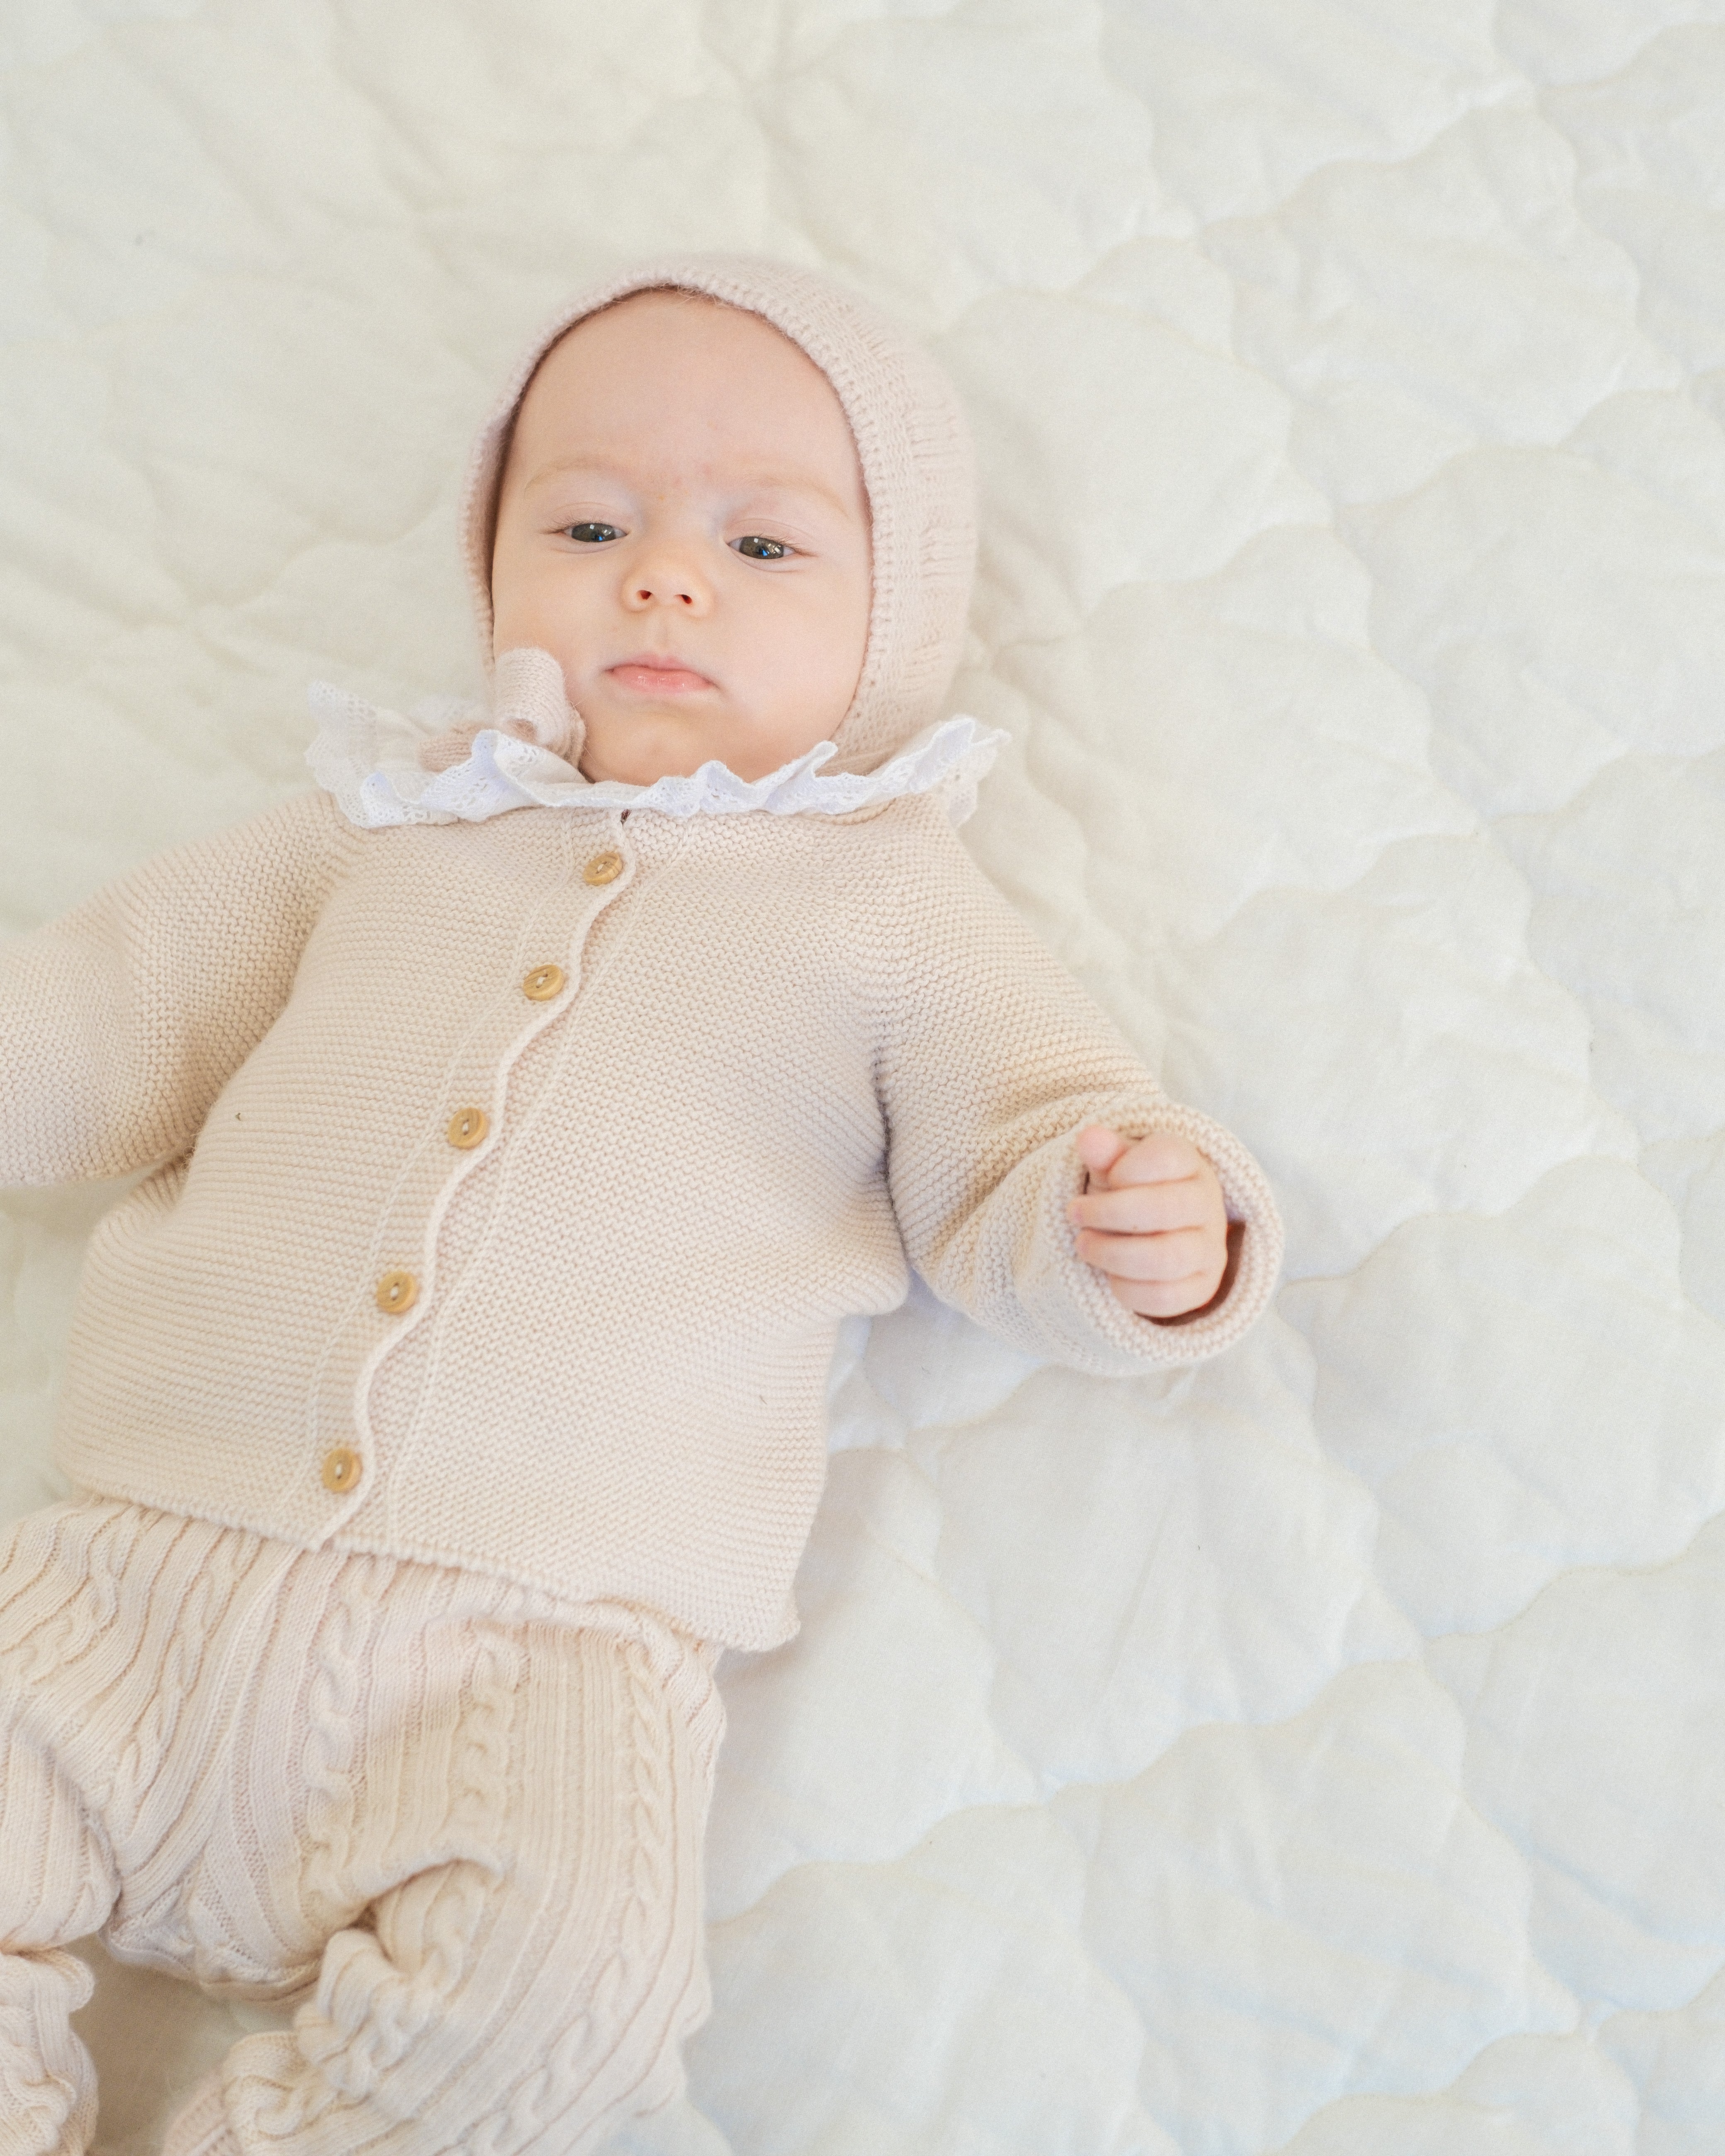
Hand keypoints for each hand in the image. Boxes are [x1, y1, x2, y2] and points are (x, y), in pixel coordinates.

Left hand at [1067, 1127, 1231, 1322]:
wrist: (1153, 1233)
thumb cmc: (1131, 1191)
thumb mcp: (1115, 1166)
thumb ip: (1105, 1152)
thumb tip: (1089, 1137)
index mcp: (1189, 1162)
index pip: (1165, 1157)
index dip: (1125, 1169)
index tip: (1107, 1177)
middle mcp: (1208, 1203)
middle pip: (1164, 1209)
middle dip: (1108, 1213)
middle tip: (1075, 1214)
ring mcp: (1210, 1248)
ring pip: (1165, 1259)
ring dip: (1112, 1254)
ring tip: (1084, 1245)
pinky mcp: (1203, 1286)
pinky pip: (1165, 1296)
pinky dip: (1127, 1289)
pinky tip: (1110, 1276)